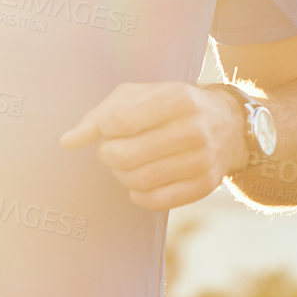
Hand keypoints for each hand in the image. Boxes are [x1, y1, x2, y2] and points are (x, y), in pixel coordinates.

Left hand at [59, 82, 248, 210]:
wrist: (229, 124)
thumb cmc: (173, 106)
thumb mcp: (140, 96)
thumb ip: (100, 115)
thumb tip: (67, 141)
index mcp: (178, 98)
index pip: (119, 120)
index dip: (104, 127)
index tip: (110, 127)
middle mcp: (193, 129)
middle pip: (124, 155)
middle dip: (108, 154)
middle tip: (113, 149)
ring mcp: (201, 160)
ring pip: (137, 180)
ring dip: (122, 174)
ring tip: (127, 163)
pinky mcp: (203, 185)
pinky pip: (155, 201)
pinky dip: (139, 194)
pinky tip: (141, 181)